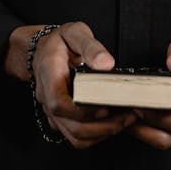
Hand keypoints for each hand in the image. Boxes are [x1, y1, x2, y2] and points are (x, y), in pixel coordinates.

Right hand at [7, 22, 136, 149]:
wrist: (42, 50)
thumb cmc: (59, 42)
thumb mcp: (74, 32)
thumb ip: (90, 46)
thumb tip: (106, 64)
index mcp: (49, 76)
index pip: (59, 103)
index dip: (82, 111)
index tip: (106, 107)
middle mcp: (48, 99)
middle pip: (71, 127)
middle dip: (102, 126)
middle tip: (128, 115)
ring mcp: (53, 113)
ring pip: (75, 137)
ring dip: (102, 134)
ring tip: (126, 120)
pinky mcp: (61, 120)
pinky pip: (77, 137)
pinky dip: (97, 136)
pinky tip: (114, 124)